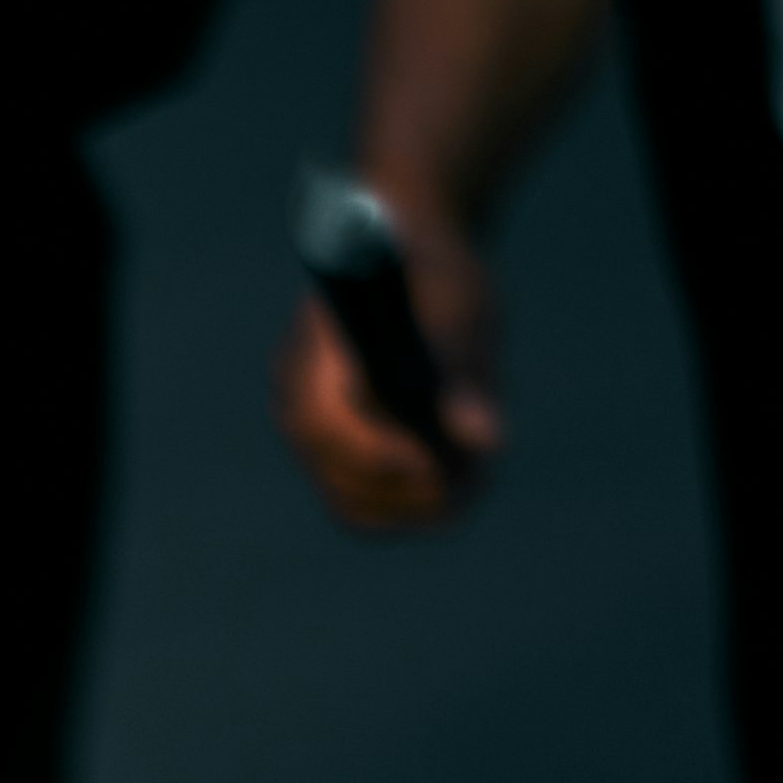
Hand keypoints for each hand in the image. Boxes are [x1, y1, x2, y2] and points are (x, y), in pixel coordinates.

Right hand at [273, 231, 503, 529]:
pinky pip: (364, 508)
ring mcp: (309, 439)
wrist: (411, 273)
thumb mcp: (461, 314)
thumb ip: (465, 377)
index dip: (380, 453)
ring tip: (472, 476)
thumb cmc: (436, 279)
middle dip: (409, 488)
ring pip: (354, 503)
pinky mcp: (333, 462)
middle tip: (471, 477)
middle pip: (340, 475)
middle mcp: (296, 403)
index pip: (326, 423)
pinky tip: (453, 485)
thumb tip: (487, 442)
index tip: (437, 463)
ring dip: (416, 504)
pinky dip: (410, 509)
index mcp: (312, 352)